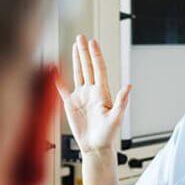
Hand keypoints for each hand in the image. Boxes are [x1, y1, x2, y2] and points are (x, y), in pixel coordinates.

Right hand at [57, 34, 130, 154]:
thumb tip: (129, 86)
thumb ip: (121, 102)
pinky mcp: (71, 104)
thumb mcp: (116, 118)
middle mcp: (92, 91)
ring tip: (75, 46)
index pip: (99, 69)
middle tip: (82, 37)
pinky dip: (58, 79)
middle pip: (88, 67)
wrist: (95, 147)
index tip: (93, 42)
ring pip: (78, 73)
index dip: (96, 55)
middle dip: (85, 51)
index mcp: (102, 92)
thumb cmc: (107, 135)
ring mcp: (81, 96)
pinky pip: (63, 89)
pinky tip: (55, 70)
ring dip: (77, 59)